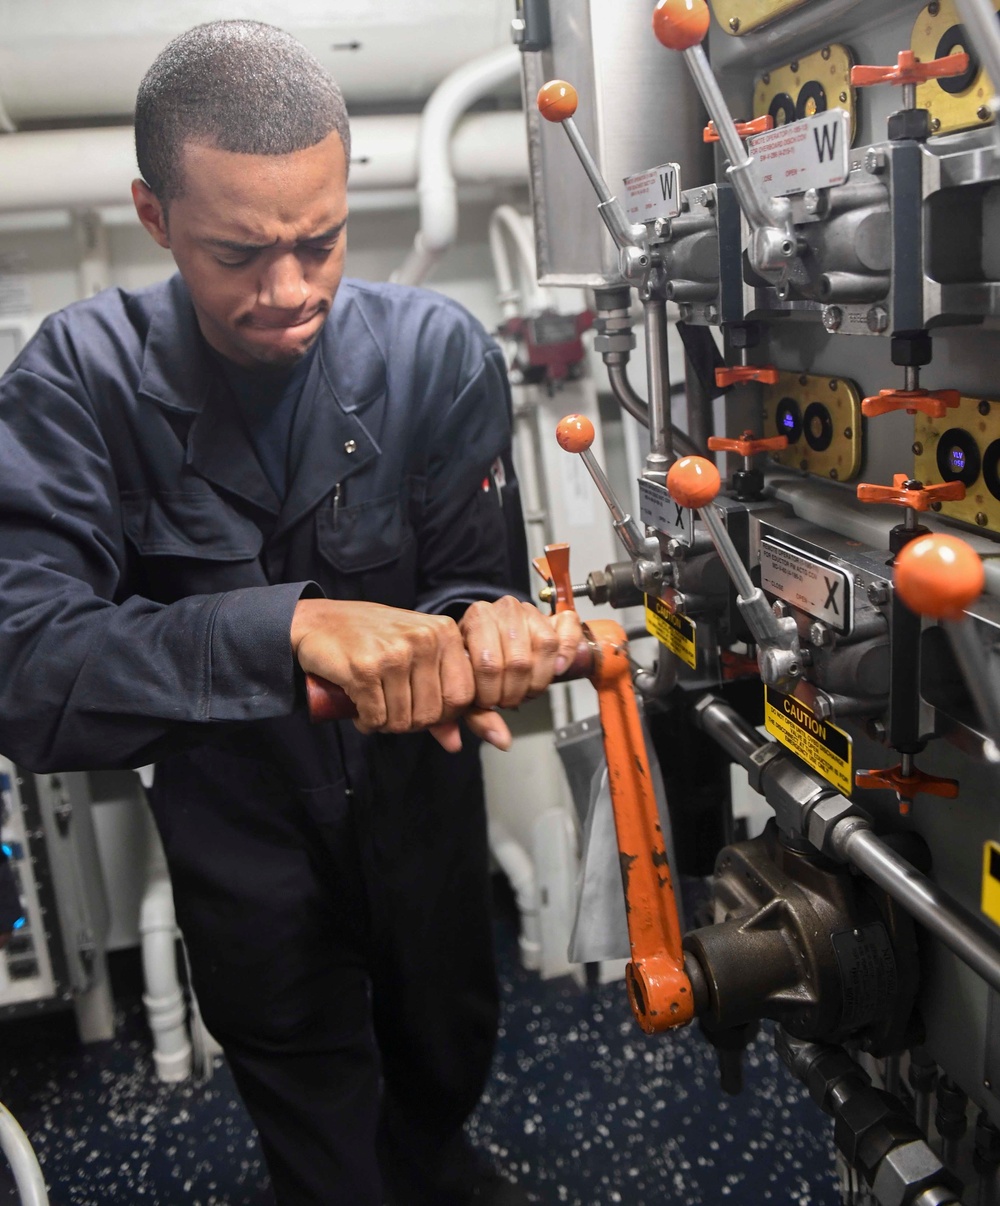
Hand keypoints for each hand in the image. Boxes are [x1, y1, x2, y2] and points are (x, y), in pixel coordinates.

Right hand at [291, 598, 484, 751]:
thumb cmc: (372, 638)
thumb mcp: (414, 655)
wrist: (319, 621)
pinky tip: (359, 709)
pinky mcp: (365, 669)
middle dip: (410, 723)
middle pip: (431, 713)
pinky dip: (366, 723)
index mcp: (444, 632)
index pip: (462, 696)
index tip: (420, 709)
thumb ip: (440, 696)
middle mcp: (424, 639)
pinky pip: (375, 718)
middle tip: (391, 711)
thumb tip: (455, 744)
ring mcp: (394, 654)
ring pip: (403, 720)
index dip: (442, 715)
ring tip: (374, 707)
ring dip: (385, 724)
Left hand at [459, 597, 585, 743]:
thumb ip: (476, 715)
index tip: (489, 703)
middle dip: (515, 692)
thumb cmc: (476, 661)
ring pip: (545, 646)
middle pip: (519, 661)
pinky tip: (559, 669)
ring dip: (539, 679)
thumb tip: (502, 741)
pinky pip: (568, 630)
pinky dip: (567, 651)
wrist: (493, 638)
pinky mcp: (555, 616)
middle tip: (508, 699)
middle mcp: (504, 608)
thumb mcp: (466, 686)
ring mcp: (531, 610)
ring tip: (527, 689)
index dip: (492, 694)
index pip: (488, 664)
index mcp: (476, 618)